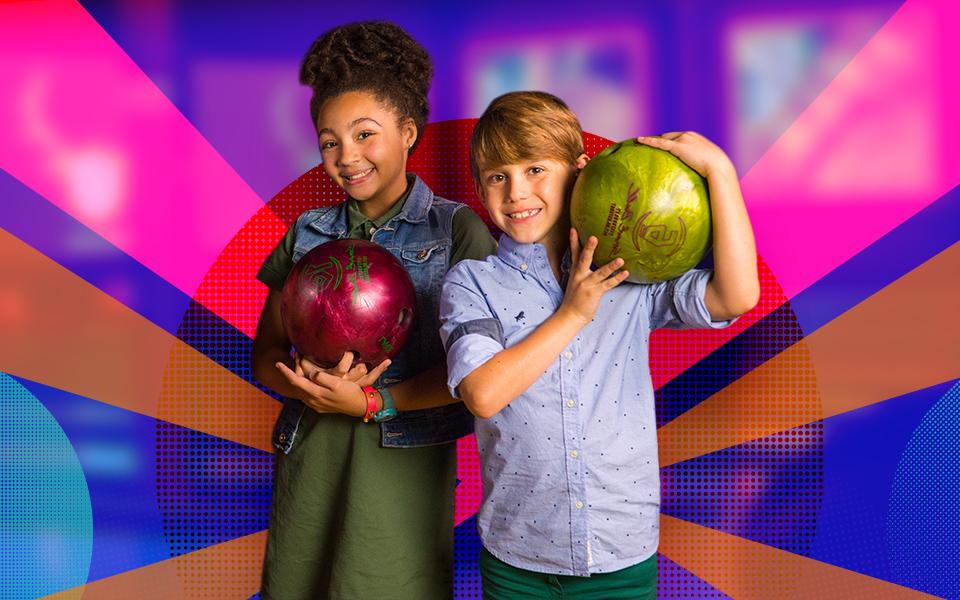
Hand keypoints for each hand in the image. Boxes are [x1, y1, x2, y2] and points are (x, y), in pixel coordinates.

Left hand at [274, 351, 390, 416]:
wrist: (359, 406)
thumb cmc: (350, 393)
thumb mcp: (338, 384)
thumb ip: (323, 378)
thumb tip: (311, 373)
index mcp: (316, 393)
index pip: (296, 381)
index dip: (286, 372)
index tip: (278, 363)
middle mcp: (312, 400)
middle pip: (296, 386)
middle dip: (291, 374)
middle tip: (293, 361)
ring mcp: (315, 405)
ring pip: (300, 391)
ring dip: (297, 381)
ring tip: (296, 369)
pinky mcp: (319, 407)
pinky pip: (306, 395)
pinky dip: (303, 387)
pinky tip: (306, 382)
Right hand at [558, 229, 628, 324]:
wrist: (571, 315)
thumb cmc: (575, 298)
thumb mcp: (576, 281)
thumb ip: (582, 270)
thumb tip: (592, 260)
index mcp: (576, 271)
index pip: (574, 253)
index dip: (573, 241)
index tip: (573, 229)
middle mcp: (580, 276)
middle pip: (584, 259)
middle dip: (589, 248)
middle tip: (594, 237)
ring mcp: (587, 284)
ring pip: (600, 272)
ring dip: (611, 266)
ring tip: (620, 259)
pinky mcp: (594, 293)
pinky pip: (608, 284)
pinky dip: (617, 278)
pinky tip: (625, 273)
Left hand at [637, 132, 735, 180]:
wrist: (718, 167)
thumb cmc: (716, 169)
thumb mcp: (708, 163)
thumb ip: (700, 163)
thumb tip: (700, 175)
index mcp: (695, 137)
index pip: (678, 136)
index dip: (669, 140)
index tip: (662, 145)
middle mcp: (688, 135)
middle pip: (669, 135)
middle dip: (659, 139)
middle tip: (648, 144)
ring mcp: (683, 139)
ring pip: (663, 138)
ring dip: (652, 140)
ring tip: (640, 142)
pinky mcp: (678, 146)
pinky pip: (659, 143)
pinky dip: (649, 141)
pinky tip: (639, 140)